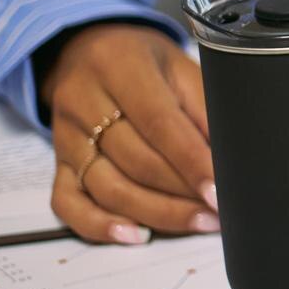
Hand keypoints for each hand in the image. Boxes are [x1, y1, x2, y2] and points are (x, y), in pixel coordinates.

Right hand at [39, 23, 215, 244]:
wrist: (85, 52)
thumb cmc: (144, 62)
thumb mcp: (180, 66)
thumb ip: (204, 106)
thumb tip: (231, 156)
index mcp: (119, 67)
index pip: (159, 123)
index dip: (191, 161)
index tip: (220, 191)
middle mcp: (83, 102)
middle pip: (135, 161)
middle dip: (182, 193)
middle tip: (221, 212)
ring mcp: (65, 137)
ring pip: (108, 187)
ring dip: (157, 213)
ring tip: (199, 223)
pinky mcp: (57, 164)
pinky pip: (68, 203)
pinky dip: (100, 226)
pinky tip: (136, 236)